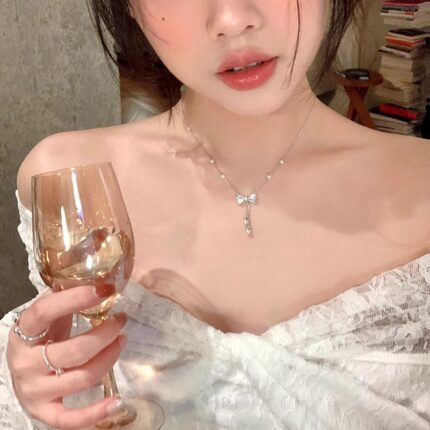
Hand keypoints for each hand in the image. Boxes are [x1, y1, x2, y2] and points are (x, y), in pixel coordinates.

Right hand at [6, 284, 127, 429]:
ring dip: (110, 358)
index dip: (77, 299)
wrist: (21, 368)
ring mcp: (33, 391)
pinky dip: (96, 413)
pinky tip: (117, 402)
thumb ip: (66, 298)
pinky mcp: (43, 412)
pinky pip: (70, 419)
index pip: (46, 311)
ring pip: (82, 377)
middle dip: (106, 333)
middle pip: (75, 350)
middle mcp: (25, 363)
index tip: (106, 289)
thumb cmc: (41, 336)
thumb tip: (101, 278)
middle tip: (121, 320)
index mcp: (23, 332)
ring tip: (121, 340)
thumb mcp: (48, 314)